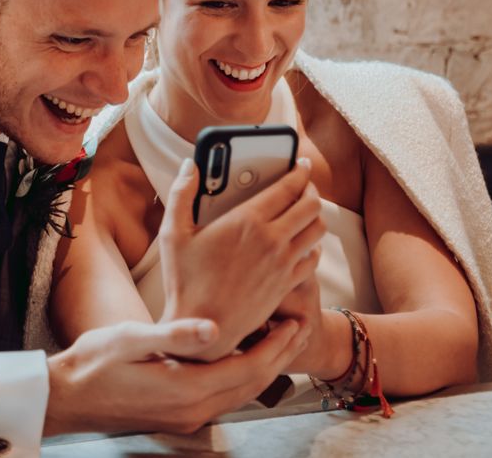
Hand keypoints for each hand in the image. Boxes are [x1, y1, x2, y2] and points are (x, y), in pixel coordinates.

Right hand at [43, 317, 310, 435]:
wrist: (66, 397)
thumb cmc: (93, 362)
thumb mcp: (130, 339)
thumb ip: (173, 335)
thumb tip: (214, 329)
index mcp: (184, 390)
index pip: (246, 369)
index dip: (275, 347)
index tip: (295, 322)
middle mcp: (192, 410)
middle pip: (250, 385)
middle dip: (279, 357)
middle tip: (300, 328)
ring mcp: (185, 418)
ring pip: (239, 394)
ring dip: (263, 367)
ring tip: (281, 341)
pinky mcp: (177, 417)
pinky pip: (222, 398)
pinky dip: (242, 378)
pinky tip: (243, 359)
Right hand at [158, 158, 323, 359]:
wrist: (201, 329)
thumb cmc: (184, 281)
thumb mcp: (173, 233)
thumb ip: (180, 193)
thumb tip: (190, 165)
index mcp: (247, 221)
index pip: (288, 187)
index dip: (298, 171)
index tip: (299, 163)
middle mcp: (272, 241)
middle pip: (311, 205)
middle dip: (311, 189)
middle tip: (304, 184)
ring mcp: (283, 265)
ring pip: (318, 230)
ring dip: (315, 215)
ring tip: (306, 209)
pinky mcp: (286, 285)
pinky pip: (313, 258)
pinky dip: (313, 245)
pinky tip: (303, 242)